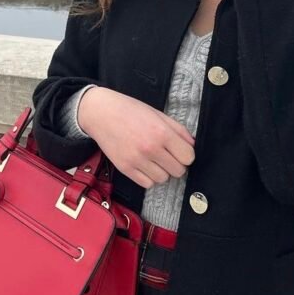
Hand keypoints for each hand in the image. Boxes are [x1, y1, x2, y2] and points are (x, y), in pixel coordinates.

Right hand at [77, 87, 195, 189]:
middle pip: (178, 171)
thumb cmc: (130, 110)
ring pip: (163, 179)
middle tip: (168, 155)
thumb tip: (192, 145)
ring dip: (162, 171)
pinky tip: (145, 165)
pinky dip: (149, 177)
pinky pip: (147, 184)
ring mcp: (137, 160)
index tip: (181, 151)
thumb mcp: (158, 114)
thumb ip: (178, 130)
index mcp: (162, 133)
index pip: (188, 157)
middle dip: (176, 164)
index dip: (187, 154)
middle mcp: (150, 148)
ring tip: (154, 159)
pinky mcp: (125, 168)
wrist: (101, 113)